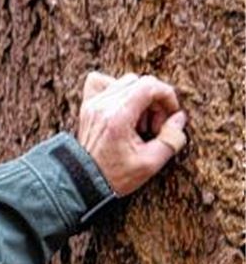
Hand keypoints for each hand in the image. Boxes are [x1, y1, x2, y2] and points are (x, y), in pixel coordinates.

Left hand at [76, 71, 186, 195]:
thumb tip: (178, 118)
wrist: (84, 181)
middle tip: (154, 126)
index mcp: (118, 116)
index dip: (168, 96)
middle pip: (139, 82)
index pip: (149, 85)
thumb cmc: (115, 176)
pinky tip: (123, 109)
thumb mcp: (151, 163)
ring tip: (140, 123)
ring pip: (124, 82)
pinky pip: (100, 82)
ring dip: (139, 97)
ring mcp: (92, 104)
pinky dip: (116, 90)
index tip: (171, 115)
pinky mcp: (87, 106)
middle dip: (155, 100)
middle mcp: (102, 105)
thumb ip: (171, 139)